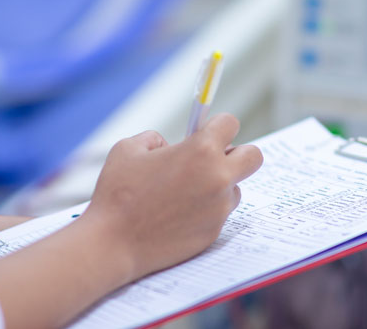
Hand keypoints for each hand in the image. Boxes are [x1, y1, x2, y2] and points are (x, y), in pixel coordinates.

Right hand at [79, 114, 262, 281]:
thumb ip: (156, 139)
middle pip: (253, 156)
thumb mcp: (129, 149)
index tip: (206, 132)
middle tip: (213, 159)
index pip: (230, 124)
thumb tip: (170, 145)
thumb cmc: (117, 194)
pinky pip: (219, 213)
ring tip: (185, 192)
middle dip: (237, 153)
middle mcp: (217, 178)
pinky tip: (178, 214)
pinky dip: (206, 210)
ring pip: (235, 188)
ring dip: (218, 185)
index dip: (216, 125)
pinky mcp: (214, 232)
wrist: (113, 243)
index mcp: (200, 151)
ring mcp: (219, 208)